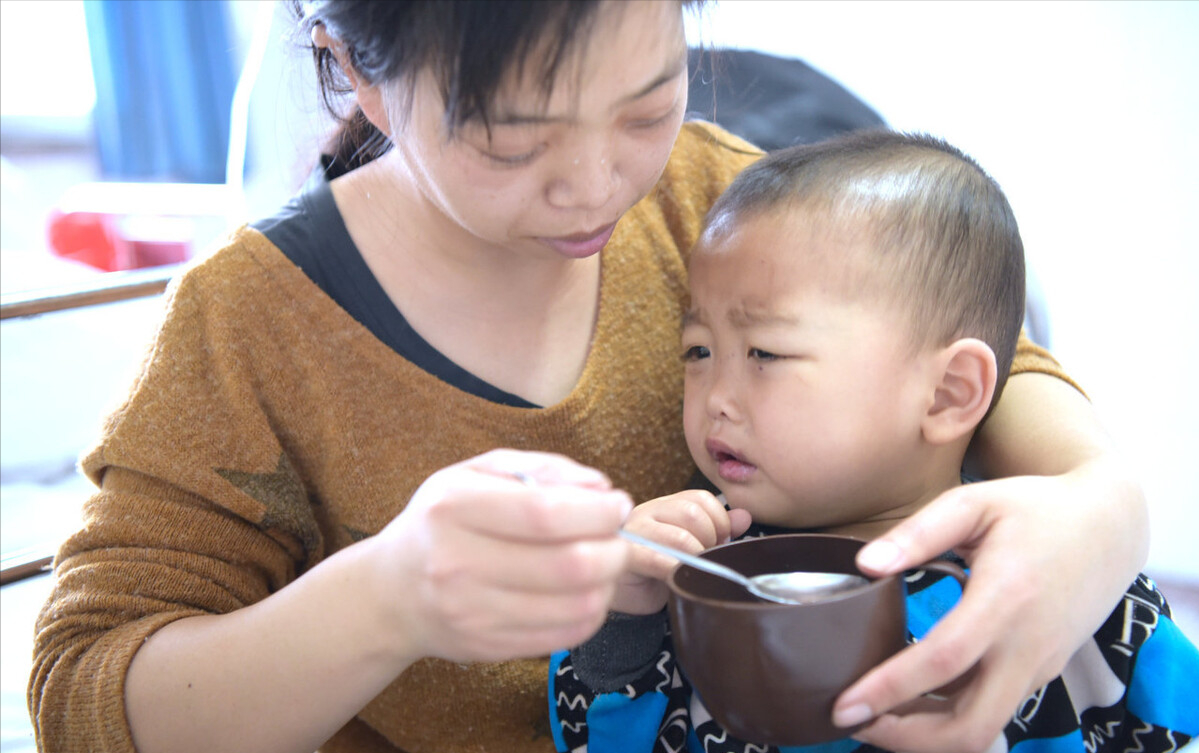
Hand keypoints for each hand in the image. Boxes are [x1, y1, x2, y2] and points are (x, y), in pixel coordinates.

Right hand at [366, 449, 633, 663]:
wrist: (391, 592)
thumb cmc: (444, 521)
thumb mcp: (477, 474)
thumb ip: (541, 469)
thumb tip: (601, 487)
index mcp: (454, 507)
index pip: (545, 513)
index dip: (596, 510)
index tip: (618, 504)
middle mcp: (458, 562)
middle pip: (569, 564)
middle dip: (613, 549)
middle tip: (618, 538)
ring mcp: (472, 612)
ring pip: (575, 605)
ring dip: (608, 583)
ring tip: (604, 564)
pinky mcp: (488, 647)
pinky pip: (565, 635)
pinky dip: (591, 612)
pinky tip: (584, 592)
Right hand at [611, 490, 751, 614]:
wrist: (623, 595)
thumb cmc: (656, 571)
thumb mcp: (691, 547)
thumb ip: (717, 530)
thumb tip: (743, 517)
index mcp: (667, 505)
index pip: (702, 499)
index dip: (719, 521)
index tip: (720, 543)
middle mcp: (649, 511)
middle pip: (693, 514)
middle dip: (709, 540)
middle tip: (704, 559)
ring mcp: (635, 531)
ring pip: (680, 537)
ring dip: (694, 558)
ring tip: (689, 569)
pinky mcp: (626, 555)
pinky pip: (658, 560)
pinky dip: (674, 570)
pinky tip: (674, 578)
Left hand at [831, 460, 1146, 752]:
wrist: (1111, 525)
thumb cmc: (1036, 508)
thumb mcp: (974, 502)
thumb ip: (917, 533)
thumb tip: (864, 564)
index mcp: (1006, 598)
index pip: (943, 660)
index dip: (890, 689)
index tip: (845, 705)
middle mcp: (1027, 645)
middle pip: (971, 725)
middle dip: (907, 738)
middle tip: (852, 721)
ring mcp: (1039, 665)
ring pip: (984, 729)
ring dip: (926, 735)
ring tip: (873, 716)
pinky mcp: (1041, 672)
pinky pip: (994, 710)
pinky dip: (950, 718)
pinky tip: (911, 701)